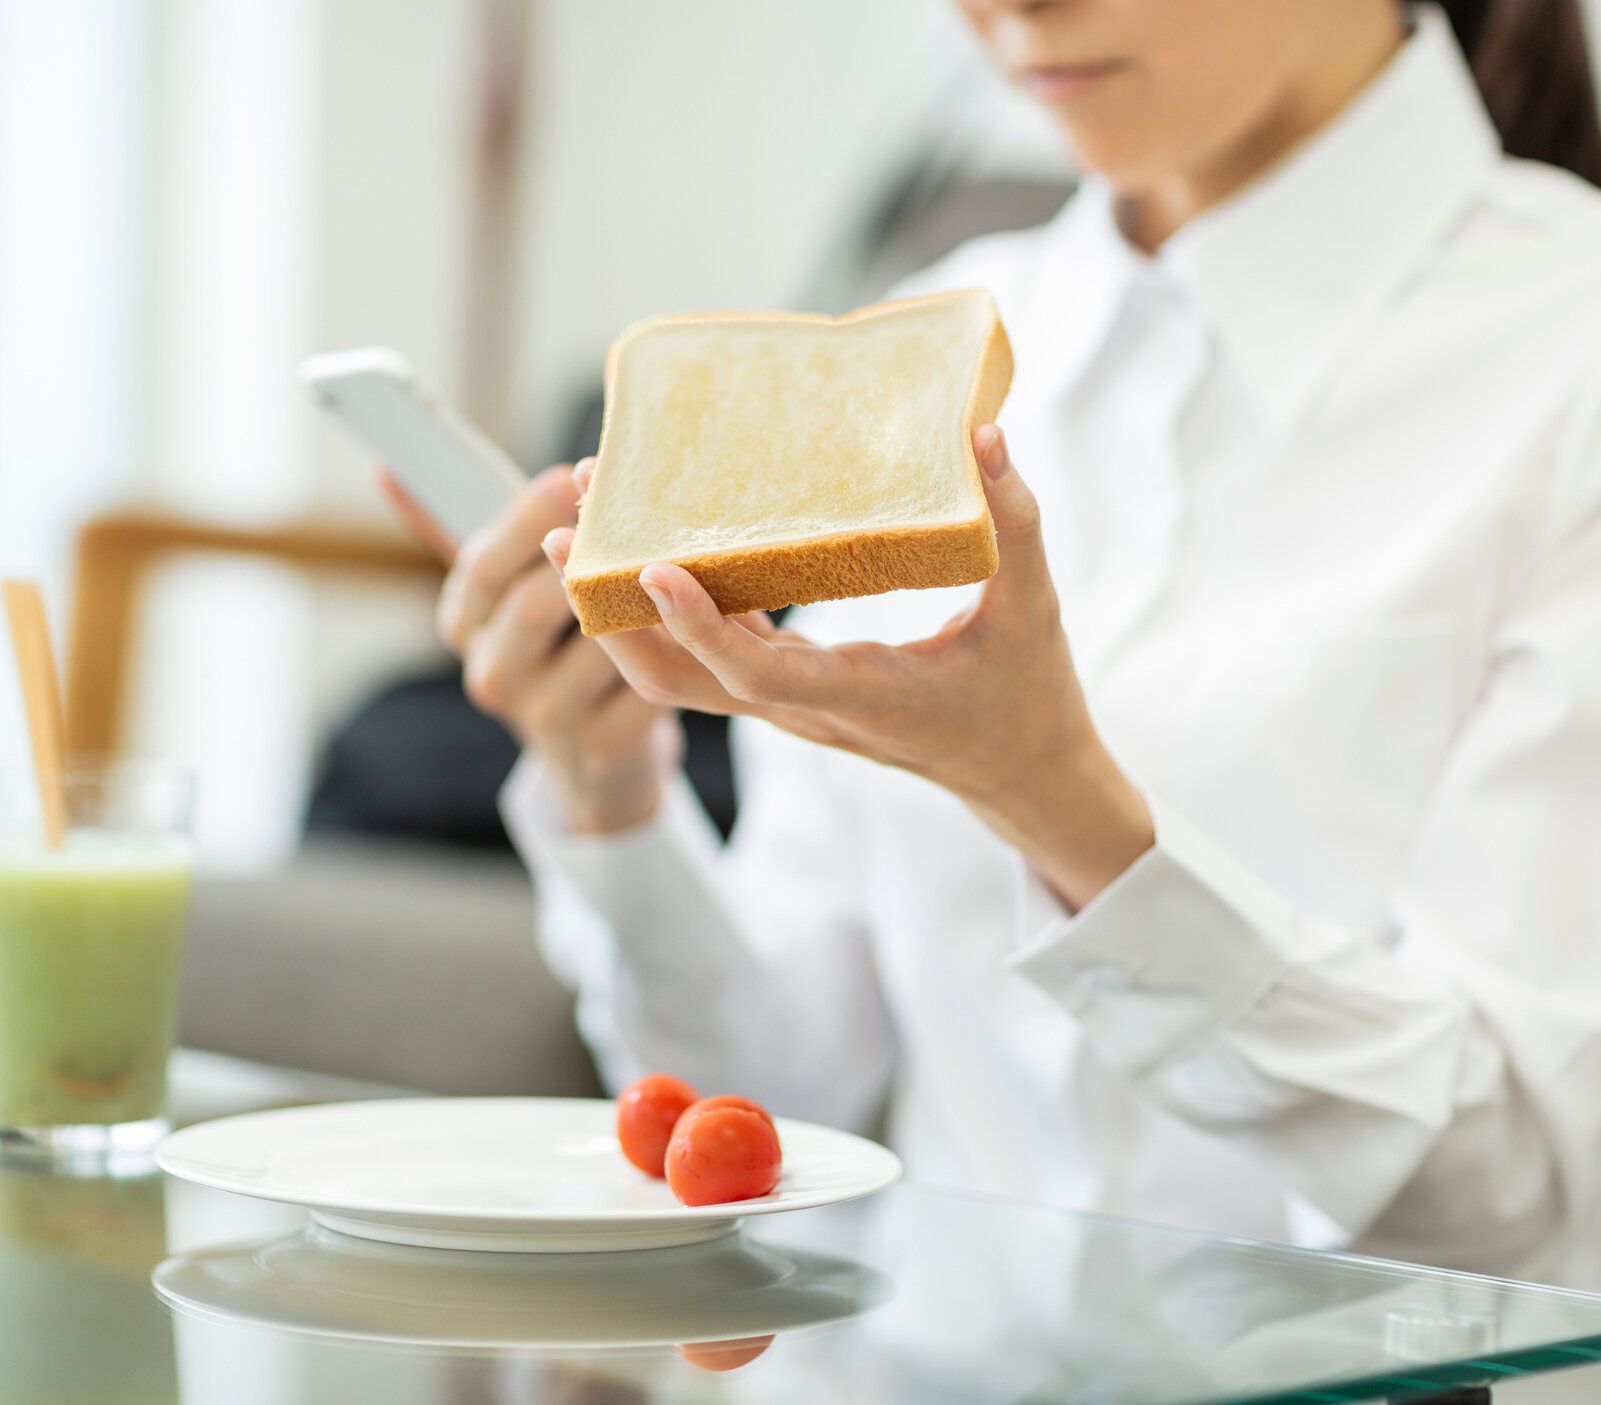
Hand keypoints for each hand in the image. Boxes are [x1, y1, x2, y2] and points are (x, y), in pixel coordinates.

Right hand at [379, 463, 675, 834]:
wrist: (588, 753)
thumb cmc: (550, 642)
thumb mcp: (502, 589)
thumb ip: (455, 529)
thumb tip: (388, 468)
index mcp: (462, 625)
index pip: (481, 565)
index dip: (528, 518)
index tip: (571, 475)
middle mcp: (493, 675)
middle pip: (538, 603)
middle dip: (591, 554)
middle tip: (640, 513)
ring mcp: (545, 718)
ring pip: (602, 641)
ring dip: (643, 598)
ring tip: (679, 560)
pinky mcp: (603, 744)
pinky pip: (648, 682)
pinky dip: (677, 648)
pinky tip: (697, 621)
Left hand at [541, 426, 1151, 906]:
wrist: (1018, 770)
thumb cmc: (1027, 690)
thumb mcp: (1032, 607)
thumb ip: (1012, 522)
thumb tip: (983, 438)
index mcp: (860, 695)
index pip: (756, 674)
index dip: (699, 626)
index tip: (651, 567)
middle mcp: (805, 707)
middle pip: (677, 682)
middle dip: (611, 615)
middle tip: (568, 529)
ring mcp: (787, 702)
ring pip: (676, 674)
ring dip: (621, 609)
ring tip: (582, 524)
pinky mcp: (784, 687)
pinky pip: (705, 654)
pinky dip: (665, 606)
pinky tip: (648, 535)